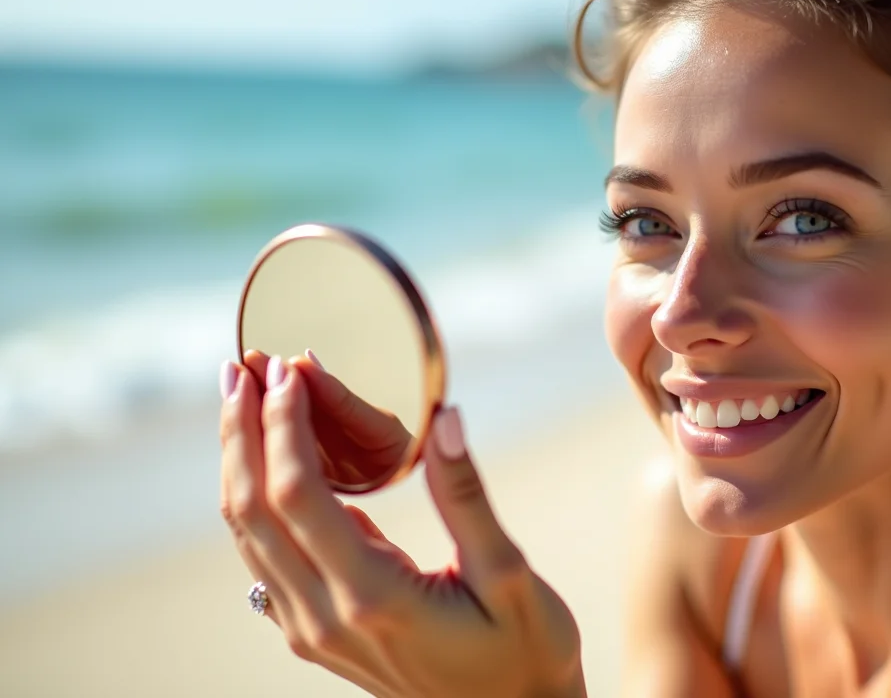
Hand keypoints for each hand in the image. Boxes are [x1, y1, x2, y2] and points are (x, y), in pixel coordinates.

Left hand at [219, 354, 586, 697]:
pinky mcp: (313, 632)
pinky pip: (263, 556)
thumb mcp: (510, 575)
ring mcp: (311, 631)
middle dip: (243, 431)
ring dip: (239, 461)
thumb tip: (445, 417)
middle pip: (252, 510)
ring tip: (245, 396)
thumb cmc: (525, 651)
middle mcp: (326, 618)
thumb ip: (468, 498)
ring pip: (247, 535)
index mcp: (373, 598)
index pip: (299, 496)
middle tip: (247, 366)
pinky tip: (267, 460)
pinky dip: (255, 498)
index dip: (284, 425)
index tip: (292, 369)